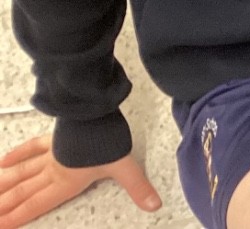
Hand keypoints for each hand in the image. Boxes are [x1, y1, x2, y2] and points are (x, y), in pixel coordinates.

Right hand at [0, 135, 159, 228]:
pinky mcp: (53, 139)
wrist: (96, 111)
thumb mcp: (125, 167)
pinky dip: (16, 156)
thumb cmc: (107, 140)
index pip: (37, 205)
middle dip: (4, 207)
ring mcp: (51, 155)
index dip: (18, 217)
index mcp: (66, 182)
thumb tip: (155, 205)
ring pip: (21, 174)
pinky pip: (31, 149)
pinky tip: (2, 162)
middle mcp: (53, 172)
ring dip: (4, 186)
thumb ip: (138, 188)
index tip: (0, 225)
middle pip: (23, 193)